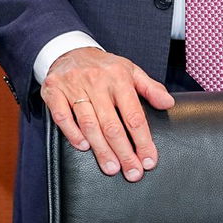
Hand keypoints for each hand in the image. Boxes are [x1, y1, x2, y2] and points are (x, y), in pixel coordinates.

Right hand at [42, 47, 174, 180]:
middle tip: (132, 173)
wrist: (69, 49)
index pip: (134, 115)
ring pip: (88, 123)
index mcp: (118, 77)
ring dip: (101, 149)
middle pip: (112, 125)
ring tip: (111, 167)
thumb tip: (168, 104)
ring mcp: (73, 85)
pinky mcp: (53, 90)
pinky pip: (62, 116)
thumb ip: (150, 88)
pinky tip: (83, 147)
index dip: (143, 141)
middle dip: (124, 152)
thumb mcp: (130, 71)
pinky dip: (72, 133)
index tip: (149, 161)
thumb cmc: (104, 67)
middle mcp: (96, 81)